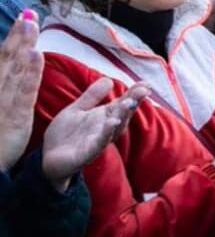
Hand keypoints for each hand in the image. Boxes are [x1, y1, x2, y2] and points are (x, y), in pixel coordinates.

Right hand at [0, 12, 43, 171]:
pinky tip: (36, 54)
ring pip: (14, 70)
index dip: (14, 37)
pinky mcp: (13, 117)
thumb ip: (7, 85)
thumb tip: (17, 68)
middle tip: (29, 12)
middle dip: (18, 35)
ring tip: (31, 23)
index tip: (26, 16)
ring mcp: (1, 103)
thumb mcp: (0, 107)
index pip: (4, 59)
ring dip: (22, 45)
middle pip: (7, 59)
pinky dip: (29, 72)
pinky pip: (22, 91)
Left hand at [42, 78, 148, 192]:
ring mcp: (98, 141)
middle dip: (133, 102)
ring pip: (115, 128)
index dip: (134, 93)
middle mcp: (105, 128)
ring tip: (128, 103)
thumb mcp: (77, 109)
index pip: (123, 103)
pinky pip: (99, 143)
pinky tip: (112, 123)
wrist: (47, 157)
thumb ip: (92, 96)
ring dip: (123, 116)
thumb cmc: (65, 134)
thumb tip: (109, 80)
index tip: (146, 83)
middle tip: (142, 90)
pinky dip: (107, 133)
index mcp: (104, 116)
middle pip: (123, 114)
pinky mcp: (87, 154)